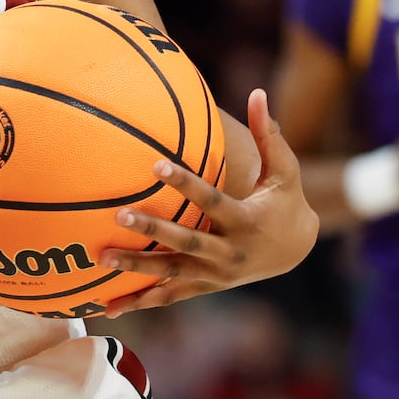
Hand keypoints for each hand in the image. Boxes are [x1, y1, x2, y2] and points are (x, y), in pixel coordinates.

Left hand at [100, 88, 318, 317]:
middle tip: (121, 214)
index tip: (156, 165)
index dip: (186, 184)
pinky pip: (169, 297)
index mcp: (246, 221)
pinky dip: (140, 301)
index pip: (212, 200)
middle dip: (155, 230)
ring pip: (173, 273)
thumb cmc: (285, 201)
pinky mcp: (205, 287)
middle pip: (188, 241)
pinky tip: (107, 306)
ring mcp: (216, 275)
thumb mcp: (285, 171)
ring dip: (138, 269)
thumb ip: (269, 134)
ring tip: (102, 258)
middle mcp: (231, 253)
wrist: (296, 250)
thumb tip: (258, 92)